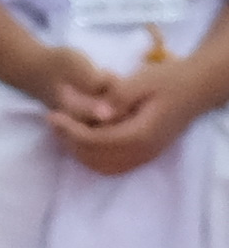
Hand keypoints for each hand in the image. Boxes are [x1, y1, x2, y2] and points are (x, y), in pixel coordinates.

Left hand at [49, 45, 207, 172]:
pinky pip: (114, 165)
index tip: (52, 115)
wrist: (196, 88)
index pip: (96, 141)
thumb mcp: (141, 80)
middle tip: (53, 122)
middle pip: (96, 158)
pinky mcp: (145, 153)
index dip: (70, 131)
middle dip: (69, 142)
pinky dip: (93, 156)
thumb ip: (118, 97)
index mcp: (141, 134)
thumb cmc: (169, 80)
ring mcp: (145, 155)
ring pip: (103, 166)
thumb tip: (96, 113)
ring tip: (63, 129)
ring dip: (78, 151)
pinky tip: (82, 136)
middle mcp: (143, 151)